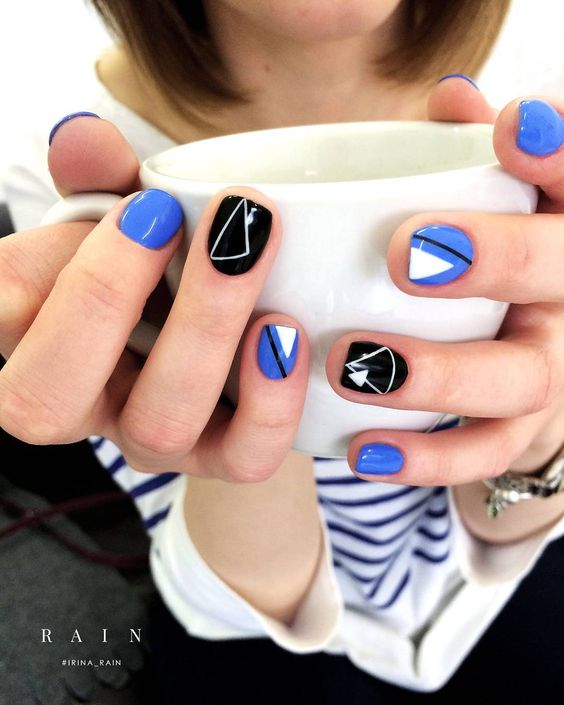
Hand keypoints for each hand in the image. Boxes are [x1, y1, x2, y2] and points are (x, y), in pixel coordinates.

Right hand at [0, 116, 307, 480]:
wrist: (232, 320)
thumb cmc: (166, 265)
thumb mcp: (130, 214)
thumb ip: (99, 178)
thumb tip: (81, 138)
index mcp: (38, 343)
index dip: (34, 279)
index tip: (129, 206)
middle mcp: (86, 406)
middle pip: (48, 399)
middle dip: (103, 298)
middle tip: (162, 215)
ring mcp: (156, 440)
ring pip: (158, 423)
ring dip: (203, 328)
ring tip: (249, 246)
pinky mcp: (225, 457)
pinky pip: (243, 457)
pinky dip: (269, 398)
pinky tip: (285, 331)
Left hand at [326, 76, 563, 484]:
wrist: (518, 356)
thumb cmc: (492, 266)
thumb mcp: (491, 203)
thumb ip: (468, 155)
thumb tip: (452, 95)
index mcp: (563, 223)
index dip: (559, 152)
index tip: (511, 130)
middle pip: (559, 272)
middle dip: (493, 259)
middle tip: (407, 255)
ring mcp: (548, 369)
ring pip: (516, 379)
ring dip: (435, 375)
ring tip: (354, 364)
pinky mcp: (517, 431)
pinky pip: (482, 455)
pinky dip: (423, 459)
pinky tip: (361, 448)